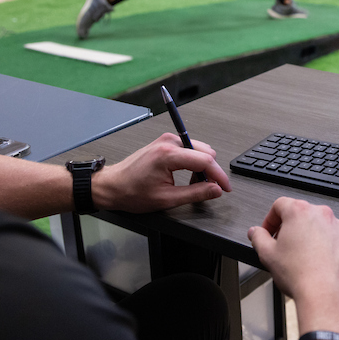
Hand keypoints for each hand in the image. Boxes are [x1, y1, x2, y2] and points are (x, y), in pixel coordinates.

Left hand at [93, 133, 230, 212]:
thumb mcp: (166, 199)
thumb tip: (215, 190)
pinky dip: (193, 162)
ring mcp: (166, 140)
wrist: (112, 186)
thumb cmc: (131, 192)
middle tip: (205, 189)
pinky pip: (189, 149)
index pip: (205, 160)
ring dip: (201, 167)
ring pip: (199, 150)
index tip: (225, 187)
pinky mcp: (165, 142)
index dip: (219, 176)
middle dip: (210, 171)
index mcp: (168, 154)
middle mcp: (168, 142)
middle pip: (205, 152)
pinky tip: (185, 176)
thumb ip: (195, 193)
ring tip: (192, 184)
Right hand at [248, 198, 338, 333]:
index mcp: (300, 212)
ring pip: (321, 227)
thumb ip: (258, 238)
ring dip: (311, 238)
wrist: (326, 296)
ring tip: (303, 259)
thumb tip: (256, 233)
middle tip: (284, 247)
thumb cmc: (300, 275)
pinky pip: (337, 240)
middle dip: (291, 229)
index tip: (269, 232)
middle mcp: (323, 215)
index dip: (270, 219)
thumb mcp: (267, 255)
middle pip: (302, 215)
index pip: (280, 205)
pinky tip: (320, 264)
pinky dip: (329, 248)